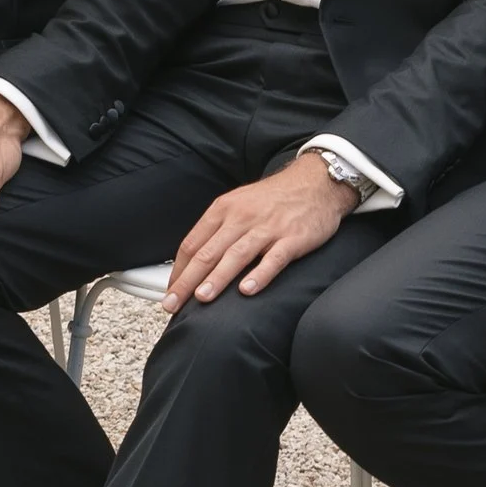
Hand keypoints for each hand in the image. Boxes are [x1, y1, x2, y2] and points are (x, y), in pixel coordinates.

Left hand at [163, 148, 357, 309]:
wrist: (315, 182)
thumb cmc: (273, 199)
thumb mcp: (238, 205)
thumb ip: (218, 231)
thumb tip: (195, 261)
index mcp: (223, 209)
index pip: (192, 243)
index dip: (178, 270)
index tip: (169, 292)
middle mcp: (242, 217)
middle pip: (208, 252)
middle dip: (187, 280)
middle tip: (172, 303)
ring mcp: (268, 228)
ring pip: (236, 255)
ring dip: (217, 278)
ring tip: (202, 298)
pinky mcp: (293, 239)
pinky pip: (274, 258)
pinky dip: (260, 274)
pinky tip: (247, 290)